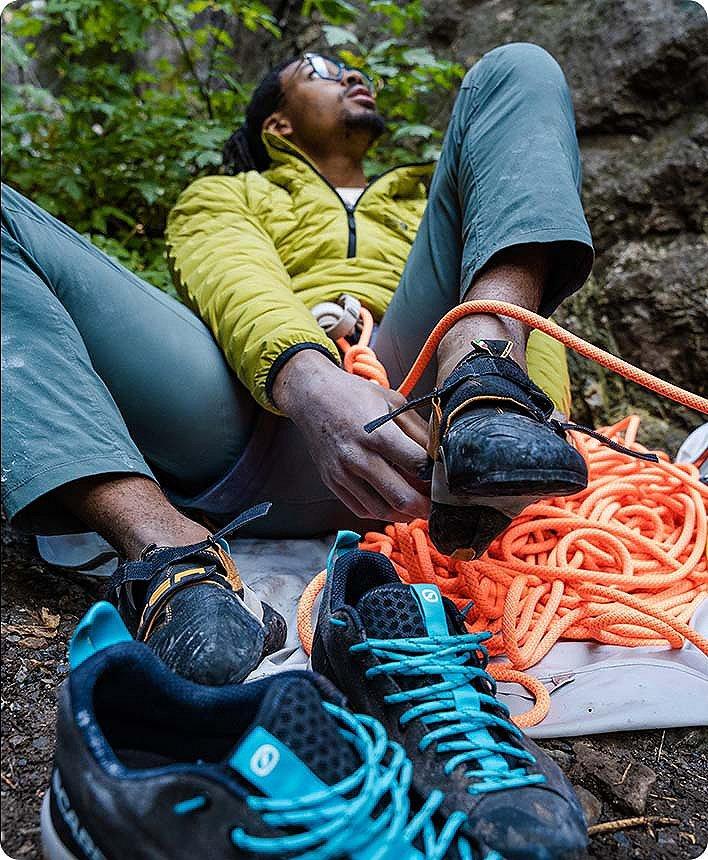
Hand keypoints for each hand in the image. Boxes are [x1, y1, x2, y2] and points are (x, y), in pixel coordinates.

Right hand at [273, 350, 430, 521]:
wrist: (311, 396)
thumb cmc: (354, 395)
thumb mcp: (392, 402)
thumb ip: (418, 430)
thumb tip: (441, 455)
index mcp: (377, 433)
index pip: (417, 465)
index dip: (435, 474)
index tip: (445, 476)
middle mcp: (358, 457)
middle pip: (400, 496)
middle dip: (425, 506)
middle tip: (438, 505)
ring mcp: (342, 473)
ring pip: (381, 510)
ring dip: (405, 514)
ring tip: (418, 507)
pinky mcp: (333, 482)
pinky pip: (361, 509)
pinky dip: (381, 513)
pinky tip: (394, 505)